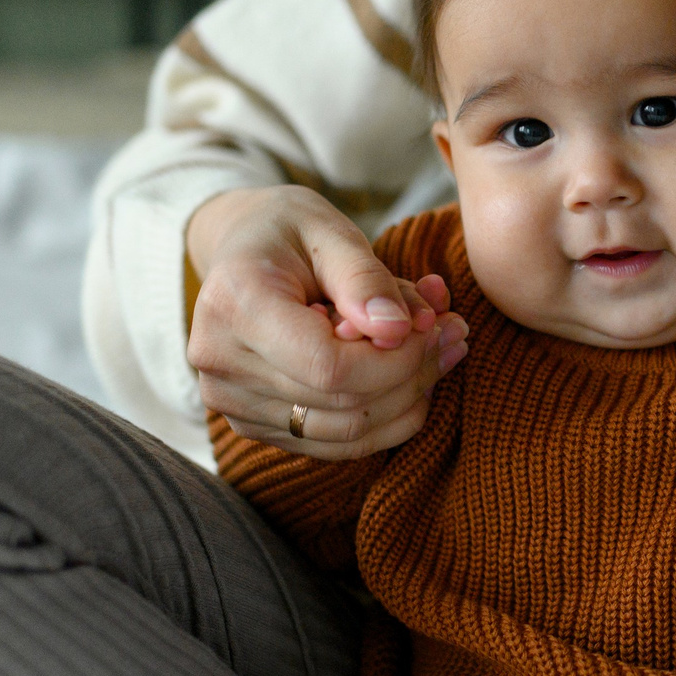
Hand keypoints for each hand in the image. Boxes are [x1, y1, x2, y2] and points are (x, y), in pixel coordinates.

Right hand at [185, 186, 468, 459]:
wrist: (242, 249)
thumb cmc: (289, 231)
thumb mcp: (330, 230)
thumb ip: (365, 278)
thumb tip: (400, 331)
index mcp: (233, 305)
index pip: (328, 366)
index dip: (397, 359)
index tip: (435, 324)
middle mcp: (220, 363)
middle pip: (340, 404)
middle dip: (413, 374)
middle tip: (455, 331)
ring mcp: (230, 402)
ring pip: (344, 434)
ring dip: (408, 399)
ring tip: (443, 349)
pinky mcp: (250, 424)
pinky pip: (334, 445)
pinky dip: (385, 419)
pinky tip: (412, 379)